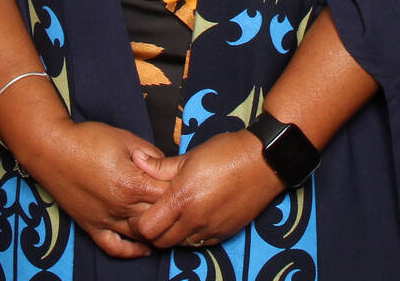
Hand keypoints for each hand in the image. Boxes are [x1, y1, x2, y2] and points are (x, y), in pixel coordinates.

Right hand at [13, 119, 175, 257]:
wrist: (52, 148)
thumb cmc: (88, 139)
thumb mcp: (126, 138)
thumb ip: (151, 155)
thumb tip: (168, 167)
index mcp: (132, 183)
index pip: (169, 195)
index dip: (182, 189)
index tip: (190, 184)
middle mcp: (121, 207)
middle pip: (159, 216)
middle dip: (174, 211)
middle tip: (185, 204)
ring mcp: (106, 220)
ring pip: (141, 235)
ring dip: (158, 232)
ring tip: (171, 224)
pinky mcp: (92, 227)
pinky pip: (115, 247)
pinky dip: (132, 251)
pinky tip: (145, 247)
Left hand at [129, 130, 286, 250]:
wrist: (263, 161)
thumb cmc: (225, 153)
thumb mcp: (189, 156)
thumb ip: (160, 166)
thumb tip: (136, 159)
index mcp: (181, 198)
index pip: (147, 227)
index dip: (139, 221)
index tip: (141, 209)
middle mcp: (195, 219)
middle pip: (160, 242)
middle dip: (154, 231)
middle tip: (156, 215)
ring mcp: (211, 229)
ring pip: (180, 245)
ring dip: (173, 235)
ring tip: (175, 216)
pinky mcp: (224, 233)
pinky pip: (200, 244)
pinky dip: (191, 236)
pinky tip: (194, 219)